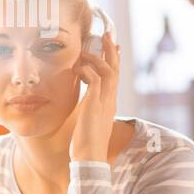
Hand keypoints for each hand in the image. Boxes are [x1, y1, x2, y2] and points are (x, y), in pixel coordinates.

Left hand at [69, 33, 118, 162]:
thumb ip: (90, 109)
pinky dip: (87, 70)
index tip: (112, 46)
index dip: (114, 60)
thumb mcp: (90, 121)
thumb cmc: (87, 143)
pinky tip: (77, 69)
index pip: (114, 77)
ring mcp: (104, 102)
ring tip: (86, 52)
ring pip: (107, 71)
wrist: (90, 158)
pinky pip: (94, 79)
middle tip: (106, 35)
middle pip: (115, 69)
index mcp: (109, 103)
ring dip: (97, 58)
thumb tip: (86, 102)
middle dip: (111, 51)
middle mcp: (110, 100)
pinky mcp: (95, 105)